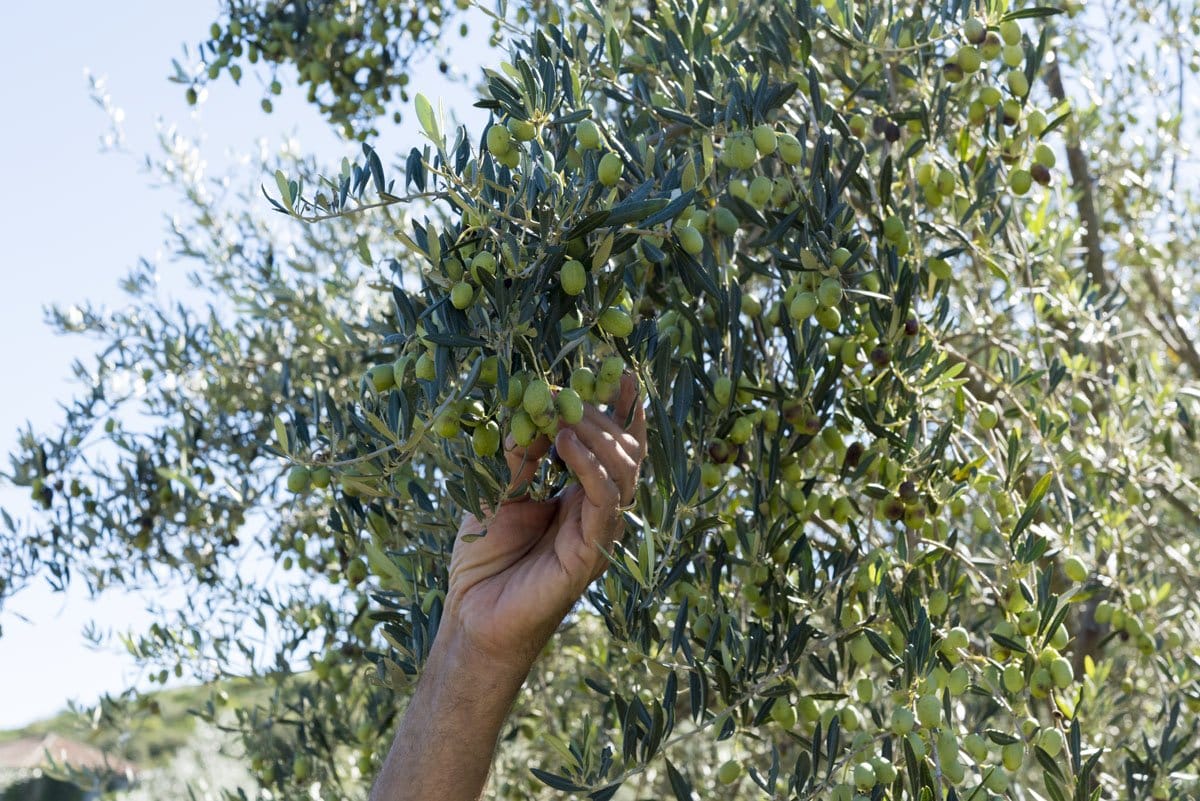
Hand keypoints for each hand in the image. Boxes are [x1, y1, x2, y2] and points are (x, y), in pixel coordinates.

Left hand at [441, 372, 646, 674]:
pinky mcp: (591, 553)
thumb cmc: (484, 557)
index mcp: (582, 497)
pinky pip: (605, 501)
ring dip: (596, 436)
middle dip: (600, 415)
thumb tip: (538, 407)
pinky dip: (590, 467)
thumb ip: (521, 452)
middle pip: (625, 452)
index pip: (615, 446)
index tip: (621, 372)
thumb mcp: (499, 488)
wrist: (473, 615)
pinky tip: (566, 443)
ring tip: (563, 418)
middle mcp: (599, 512)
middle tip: (569, 393)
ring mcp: (600, 532)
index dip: (622, 411)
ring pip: (623, 472)